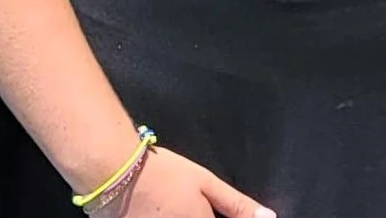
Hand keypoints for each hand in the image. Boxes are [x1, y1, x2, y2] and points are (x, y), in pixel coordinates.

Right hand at [97, 148, 270, 217]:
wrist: (115, 173)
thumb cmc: (165, 174)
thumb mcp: (206, 184)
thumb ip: (237, 205)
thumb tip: (270, 217)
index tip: (217, 212)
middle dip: (206, 217)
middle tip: (194, 204)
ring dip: (186, 216)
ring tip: (176, 203)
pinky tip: (165, 210)